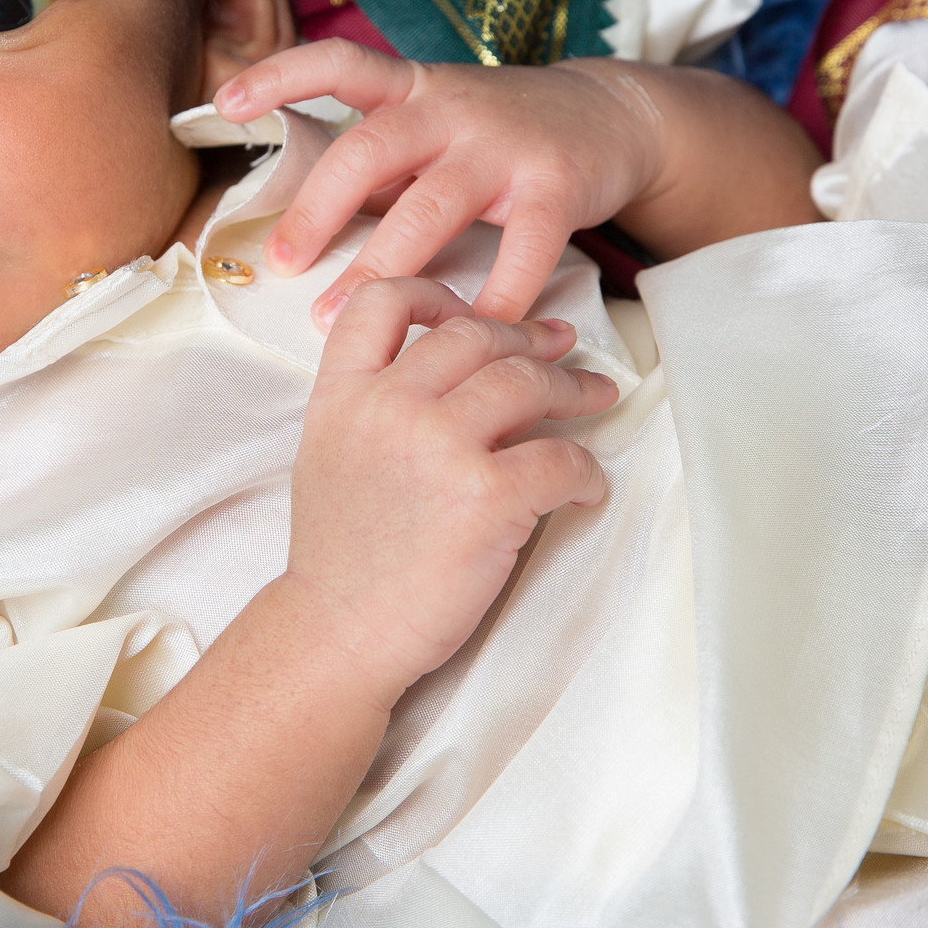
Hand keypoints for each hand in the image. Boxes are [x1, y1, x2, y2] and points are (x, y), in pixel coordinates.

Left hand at [215, 41, 666, 326]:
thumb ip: (380, 161)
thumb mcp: (436, 123)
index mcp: (414, 88)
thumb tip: (301, 220)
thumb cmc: (501, 132)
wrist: (614, 114)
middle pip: (369, 150)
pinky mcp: (557, 186)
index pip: (339, 63)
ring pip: (431, 207)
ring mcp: (505, 146)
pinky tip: (468, 333)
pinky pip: (521, 250)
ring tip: (341, 316)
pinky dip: (493, 298)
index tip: (223, 101)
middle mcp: (453, 108)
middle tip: (283, 264)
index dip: (280, 75)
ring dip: (383, 267)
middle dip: (317, 209)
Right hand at [279, 278, 614, 691]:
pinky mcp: (486, 496)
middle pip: (477, 335)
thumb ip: (378, 403)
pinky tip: (585, 486)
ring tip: (594, 398)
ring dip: (572, 389)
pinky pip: (561, 458)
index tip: (474, 311)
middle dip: (530, 340)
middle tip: (562, 350)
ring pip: (527, 382)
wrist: (338, 633)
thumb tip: (462, 377)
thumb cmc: (343, 558)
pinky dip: (585, 469)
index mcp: (343, 395)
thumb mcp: (333, 455)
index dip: (437, 293)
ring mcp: (438, 447)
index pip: (385, 302)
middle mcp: (388, 407)